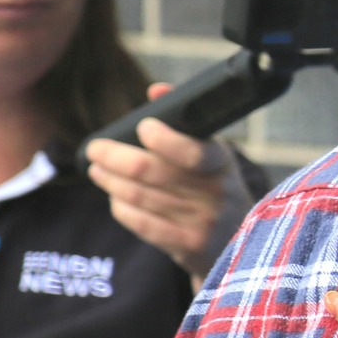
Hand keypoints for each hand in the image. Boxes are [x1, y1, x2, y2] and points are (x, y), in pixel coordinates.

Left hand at [85, 83, 253, 279]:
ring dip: (110, 180)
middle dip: (114, 156)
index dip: (162, 138)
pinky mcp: (187, 247)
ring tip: (97, 170)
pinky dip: (121, 207)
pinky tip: (114, 197)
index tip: (143, 127)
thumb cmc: (217, 187)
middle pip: (150, 172)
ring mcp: (202, 223)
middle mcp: (216, 194)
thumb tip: (156, 90)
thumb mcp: (214, 154)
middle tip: (96, 148)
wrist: (241, 241)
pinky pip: (141, 223)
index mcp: (222, 164)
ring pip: (139, 196)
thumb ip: (186, 122)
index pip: (191, 151)